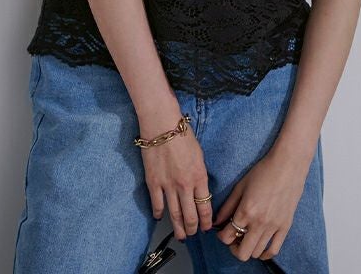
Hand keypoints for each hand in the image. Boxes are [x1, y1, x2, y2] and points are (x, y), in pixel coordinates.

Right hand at [138, 112, 212, 239]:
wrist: (162, 125)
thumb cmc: (182, 134)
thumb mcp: (199, 154)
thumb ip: (200, 174)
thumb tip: (199, 188)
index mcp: (199, 176)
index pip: (205, 206)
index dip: (207, 220)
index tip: (207, 226)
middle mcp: (185, 185)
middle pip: (190, 215)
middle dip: (193, 228)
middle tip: (194, 234)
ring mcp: (168, 186)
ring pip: (174, 214)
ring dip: (178, 227)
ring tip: (181, 235)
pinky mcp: (153, 183)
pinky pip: (157, 204)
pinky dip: (159, 213)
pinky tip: (160, 218)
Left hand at [212, 148, 310, 262]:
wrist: (288, 165)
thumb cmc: (263, 171)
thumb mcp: (241, 186)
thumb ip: (228, 206)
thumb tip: (217, 221)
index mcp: (246, 211)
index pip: (228, 236)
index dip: (222, 236)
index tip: (222, 232)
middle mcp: (259, 222)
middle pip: (242, 253)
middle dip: (234, 248)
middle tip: (234, 238)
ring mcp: (273, 226)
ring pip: (256, 253)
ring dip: (249, 248)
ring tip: (247, 237)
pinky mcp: (285, 226)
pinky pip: (274, 250)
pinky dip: (265, 253)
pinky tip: (260, 247)